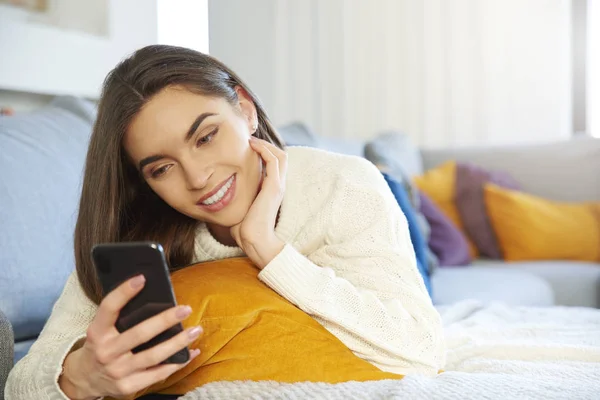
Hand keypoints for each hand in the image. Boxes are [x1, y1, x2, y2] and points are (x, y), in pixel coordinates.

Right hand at [59, 275, 201, 399]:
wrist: (85, 379)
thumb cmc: (101, 346)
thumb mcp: (101, 329)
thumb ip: (120, 316)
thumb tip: (152, 295)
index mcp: (97, 332)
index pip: (109, 308)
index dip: (124, 292)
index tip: (142, 278)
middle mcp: (106, 352)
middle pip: (140, 334)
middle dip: (165, 320)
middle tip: (185, 309)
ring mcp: (118, 371)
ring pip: (154, 356)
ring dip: (178, 342)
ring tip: (195, 330)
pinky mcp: (129, 386)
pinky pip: (158, 374)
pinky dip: (178, 363)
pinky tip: (191, 352)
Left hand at [230, 137, 286, 268]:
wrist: (254, 240)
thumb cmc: (244, 229)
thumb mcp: (239, 207)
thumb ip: (236, 197)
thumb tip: (219, 193)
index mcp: (271, 189)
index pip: (274, 164)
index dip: (264, 152)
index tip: (247, 146)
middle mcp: (278, 185)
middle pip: (280, 156)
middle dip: (266, 144)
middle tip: (249, 139)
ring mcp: (278, 185)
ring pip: (280, 155)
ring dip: (266, 144)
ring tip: (250, 139)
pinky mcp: (274, 186)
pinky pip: (274, 160)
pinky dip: (264, 149)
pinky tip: (251, 145)